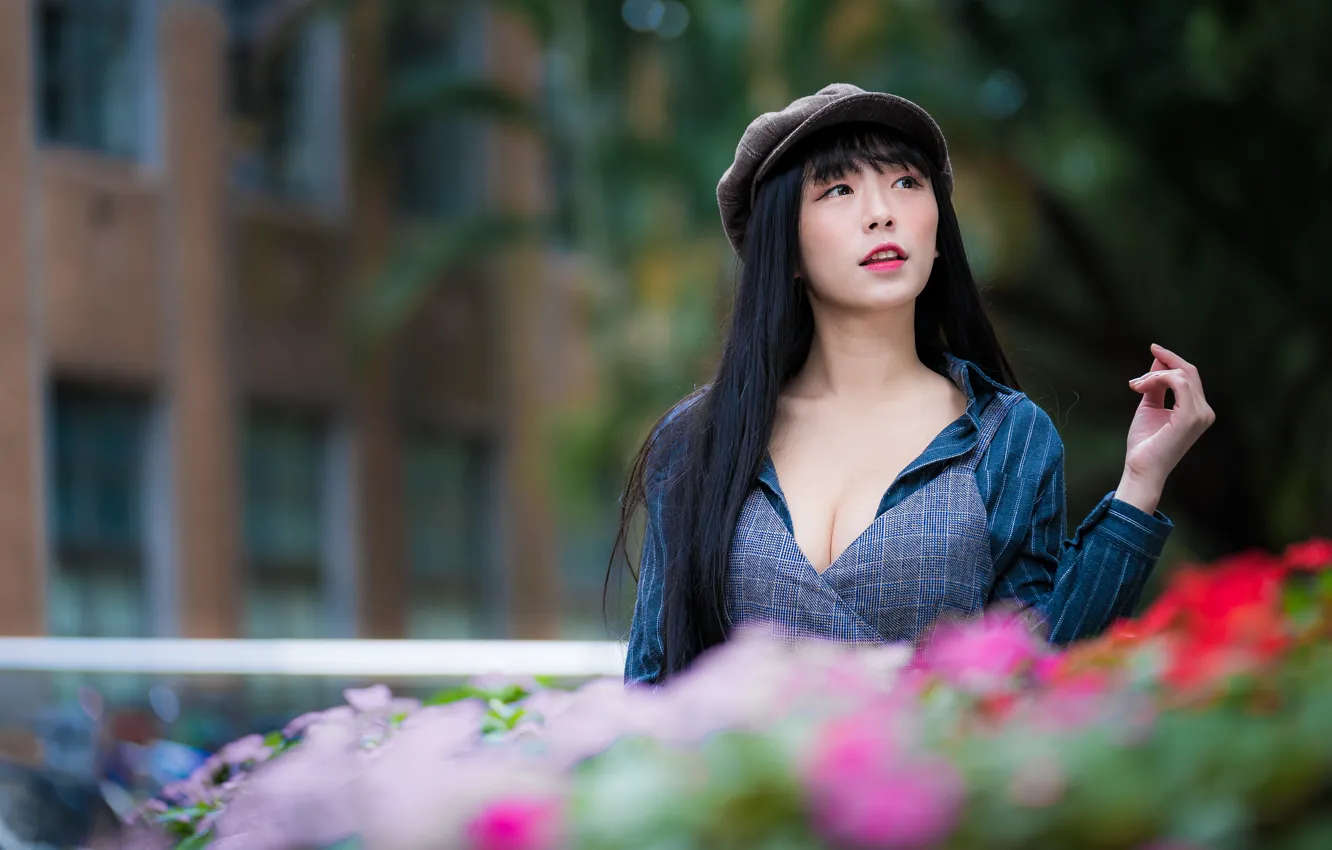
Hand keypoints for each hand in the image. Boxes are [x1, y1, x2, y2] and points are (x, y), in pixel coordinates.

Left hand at [1124, 343, 1215, 488]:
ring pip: (1182, 375)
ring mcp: (1201, 414)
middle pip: (1188, 372)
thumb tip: (1158, 361)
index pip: (1190, 376)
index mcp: (1198, 409)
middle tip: (1138, 373)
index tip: (1154, 348)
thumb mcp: (1150, 406)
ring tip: (1136, 386)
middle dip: (1163, 364)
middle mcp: (1205, 411)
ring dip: (1154, 375)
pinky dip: (1158, 378)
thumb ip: (1156, 385)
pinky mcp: (1191, 416)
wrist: (1141, 466)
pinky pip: (1178, 382)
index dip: (1172, 360)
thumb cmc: (1145, 442)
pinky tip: (1141, 386)